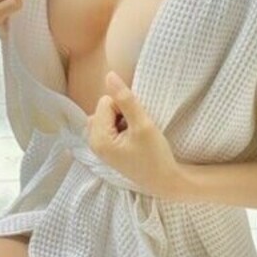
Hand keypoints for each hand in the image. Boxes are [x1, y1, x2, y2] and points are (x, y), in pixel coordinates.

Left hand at [85, 70, 182, 199]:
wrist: (164, 180)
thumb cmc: (155, 155)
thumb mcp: (143, 124)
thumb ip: (125, 99)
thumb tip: (109, 75)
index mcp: (98, 139)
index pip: (106, 102)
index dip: (124, 107)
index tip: (137, 123)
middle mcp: (92, 143)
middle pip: (103, 108)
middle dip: (120, 112)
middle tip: (136, 130)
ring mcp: (98, 146)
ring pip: (106, 115)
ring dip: (120, 119)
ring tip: (134, 135)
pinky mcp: (105, 148)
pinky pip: (108, 125)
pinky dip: (120, 127)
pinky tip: (132, 139)